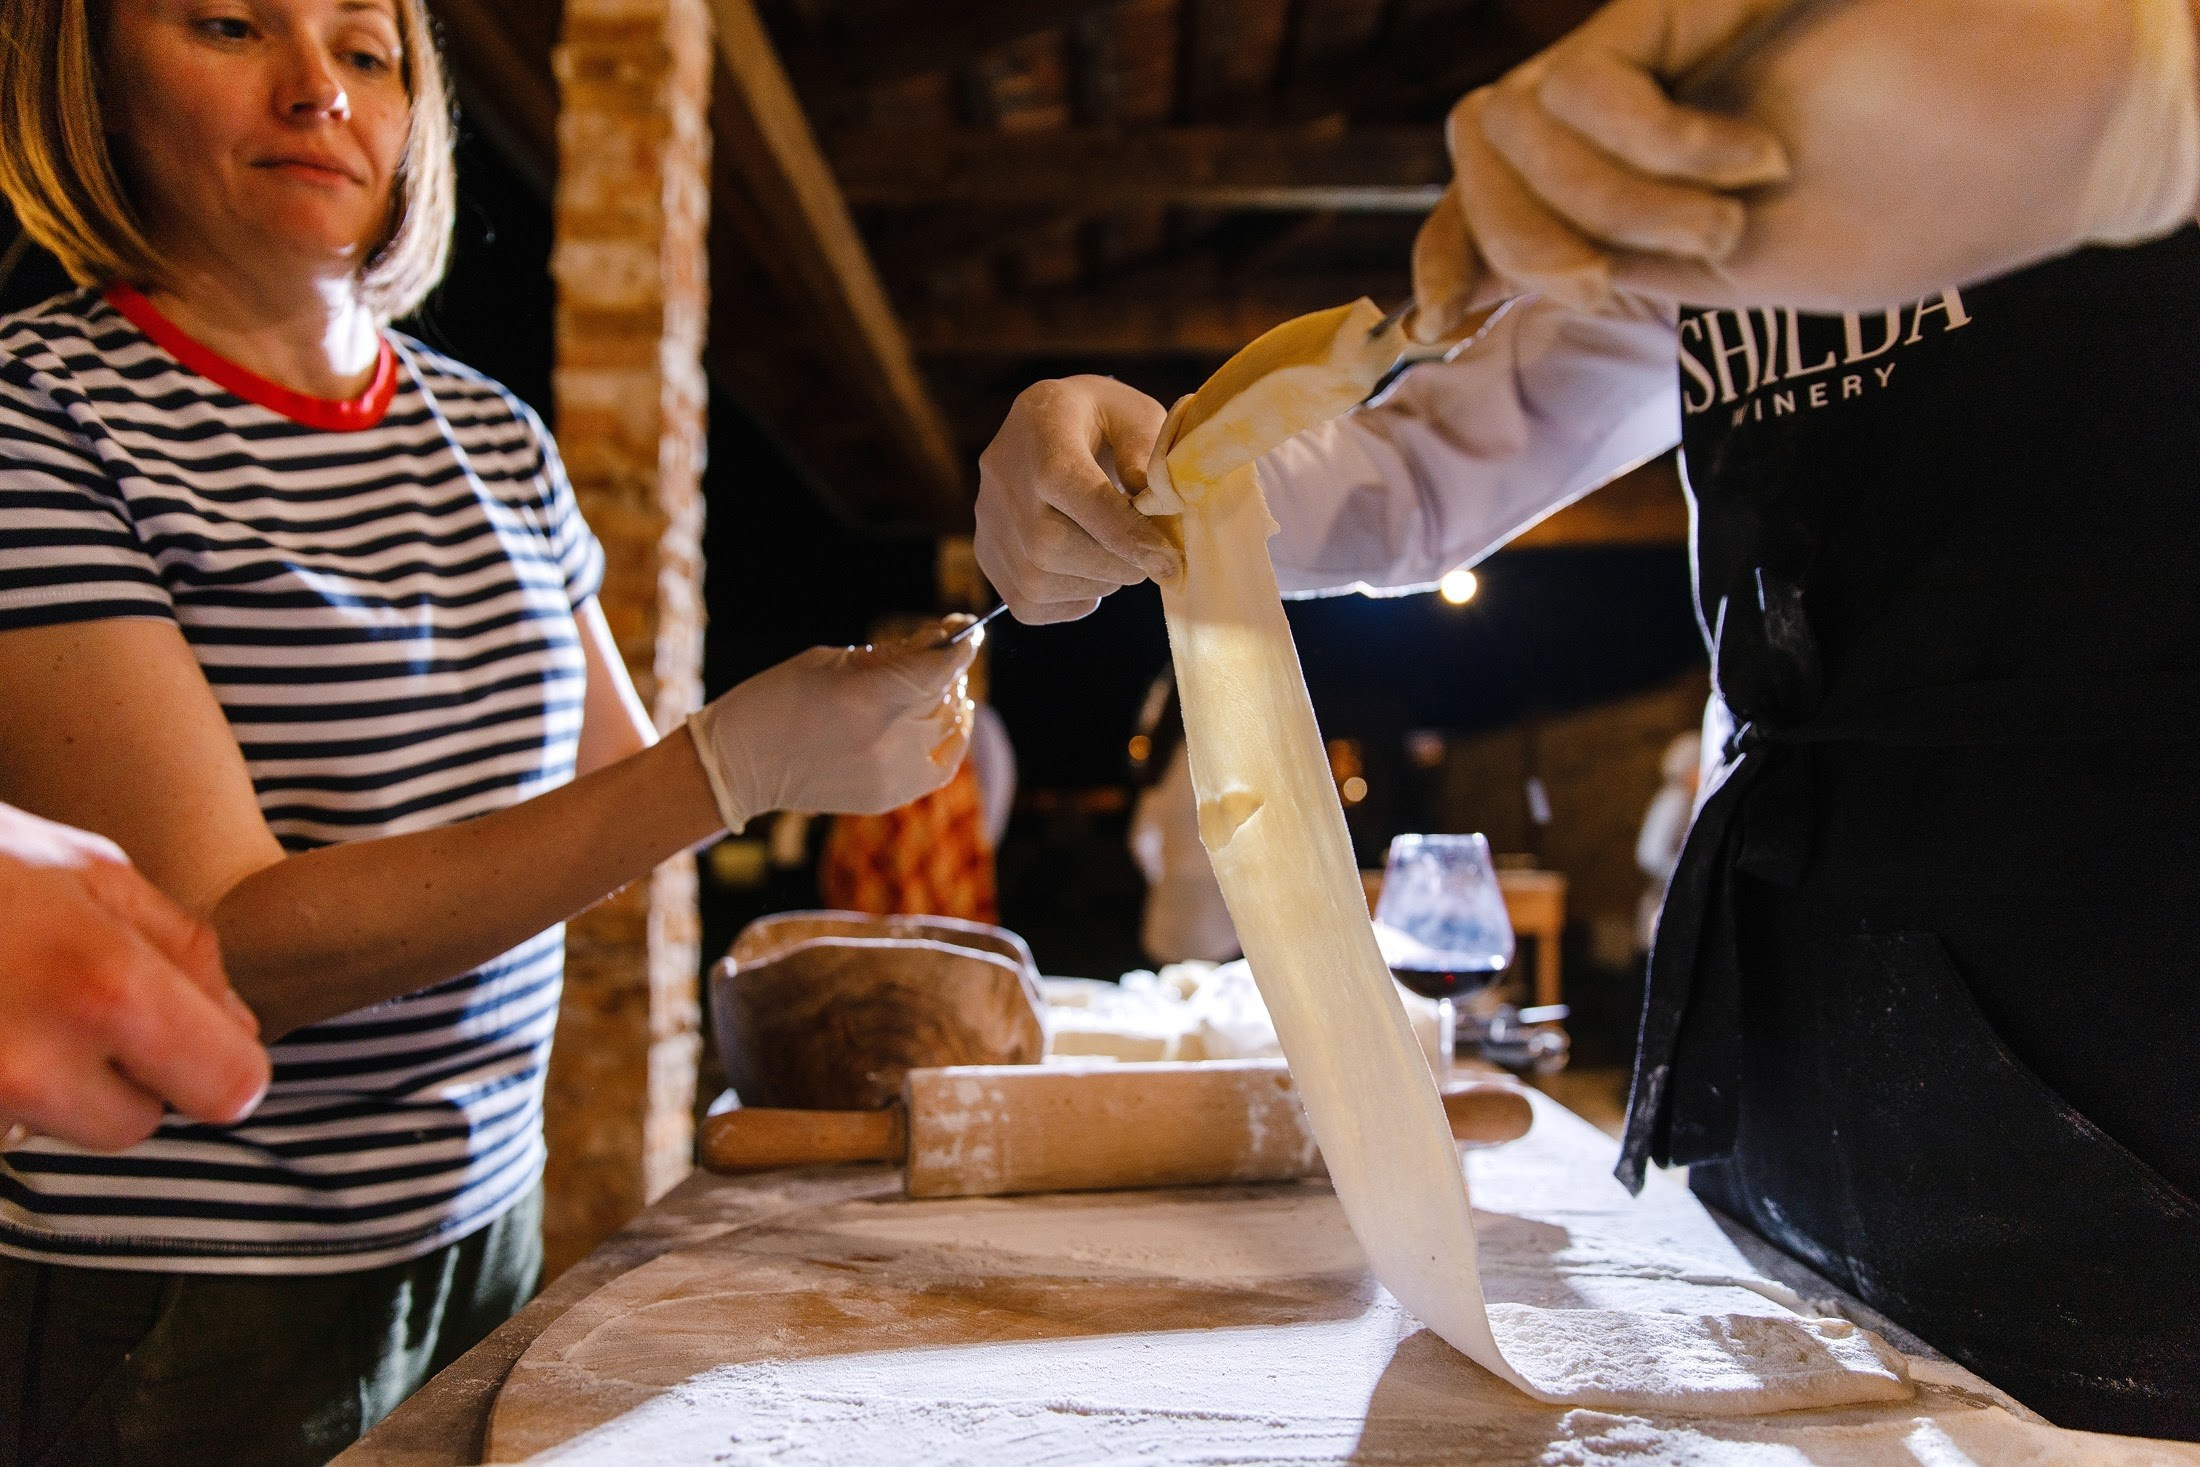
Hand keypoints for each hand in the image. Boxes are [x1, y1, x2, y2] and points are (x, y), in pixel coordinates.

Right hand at [0, 802, 269, 1151]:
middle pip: (136, 1123)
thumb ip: (181, 950)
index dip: (217, 1065)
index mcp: (105, 990)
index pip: (227, 1087)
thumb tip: (241, 1028)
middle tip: (61, 1001)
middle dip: (119, 1075)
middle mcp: (33, 1067)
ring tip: (0, 1002)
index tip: (195, 1046)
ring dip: (42, 1088)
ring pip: (52, 1131)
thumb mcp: (85, 870)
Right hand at [685, 621, 979, 831]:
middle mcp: (888, 740)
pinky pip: (942, 767)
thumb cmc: (778, 698)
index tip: (967, 628)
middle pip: (944, 696)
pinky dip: (951, 741)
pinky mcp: (888, 797)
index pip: (941, 670)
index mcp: (869, 698)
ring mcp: (891, 774)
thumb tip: (940, 639)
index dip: (961, 646)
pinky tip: (950, 720)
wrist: (740, 764)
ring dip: (948, 701)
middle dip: (947, 669)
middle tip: (937, 649)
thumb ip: (891, 655)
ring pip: (948, 729)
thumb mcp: (832, 661)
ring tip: (935, 684)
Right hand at [975, 375, 1179, 623]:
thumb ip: (1147, 453)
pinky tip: (1089, 571)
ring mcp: (988, 520)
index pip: (1071, 488)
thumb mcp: (1135, 414)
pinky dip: (1071, 599)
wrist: (1045, 427)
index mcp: (1042, 429)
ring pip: (1039, 580)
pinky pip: (1028, 603)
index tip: (1169, 563)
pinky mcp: (986, 555)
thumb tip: (1153, 504)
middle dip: (1113, 564)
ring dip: (1096, 583)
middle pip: (1049, 545)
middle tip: (1148, 557)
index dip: (1123, 532)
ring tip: (1117, 557)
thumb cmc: (1102, 419)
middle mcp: (1003, 477)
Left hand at [1415, 0, 2199, 323]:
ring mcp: (1639, 63)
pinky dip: (1657, 150)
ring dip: (1609, 209)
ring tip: (1725, 226)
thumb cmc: (1904, 209)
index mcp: (1615, 193)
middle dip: (1516, 246)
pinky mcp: (1671, 14)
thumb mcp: (1738, 275)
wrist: (2020, 135)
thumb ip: (1629, 269)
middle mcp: (1609, 123)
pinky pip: (1585, 86)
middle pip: (1471, 165)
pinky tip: (1752, 163)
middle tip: (1610, 291)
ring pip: (1511, 130)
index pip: (1484, 214)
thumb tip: (1517, 287)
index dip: (1443, 260)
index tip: (1439, 326)